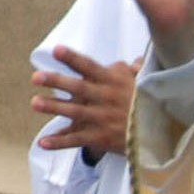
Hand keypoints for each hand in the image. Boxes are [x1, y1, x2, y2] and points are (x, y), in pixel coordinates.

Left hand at [31, 47, 142, 161]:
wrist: (158, 134)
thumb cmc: (148, 105)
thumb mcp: (143, 84)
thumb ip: (133, 71)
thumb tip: (135, 61)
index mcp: (113, 82)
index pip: (90, 67)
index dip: (73, 58)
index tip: (56, 50)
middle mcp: (106, 98)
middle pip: (78, 88)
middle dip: (57, 82)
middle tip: (36, 77)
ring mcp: (102, 118)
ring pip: (74, 112)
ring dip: (53, 107)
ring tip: (35, 103)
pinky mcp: (100, 137)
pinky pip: (77, 140)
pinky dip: (59, 142)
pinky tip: (42, 142)